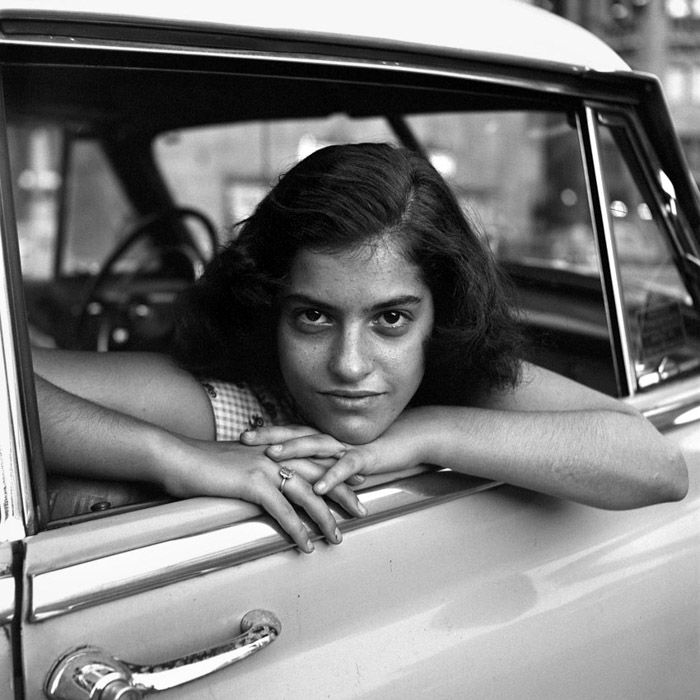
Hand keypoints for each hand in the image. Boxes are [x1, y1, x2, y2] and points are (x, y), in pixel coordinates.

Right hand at [157, 435, 365, 552]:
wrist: (179, 455)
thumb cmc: (204, 460)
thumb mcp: (238, 456)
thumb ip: (259, 464)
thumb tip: (268, 479)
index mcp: (275, 446)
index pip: (315, 457)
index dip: (338, 469)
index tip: (357, 479)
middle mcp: (276, 454)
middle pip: (321, 475)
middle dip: (344, 493)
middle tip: (362, 510)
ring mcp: (266, 467)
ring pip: (307, 495)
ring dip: (325, 518)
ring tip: (338, 536)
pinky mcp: (253, 484)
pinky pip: (283, 511)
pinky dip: (297, 530)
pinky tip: (306, 544)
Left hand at [246, 410, 430, 495]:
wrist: (409, 440)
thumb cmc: (374, 449)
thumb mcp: (342, 455)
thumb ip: (322, 461)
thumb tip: (300, 474)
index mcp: (324, 437)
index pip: (290, 431)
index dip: (266, 432)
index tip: (241, 434)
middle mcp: (331, 438)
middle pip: (295, 433)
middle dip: (269, 436)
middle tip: (243, 438)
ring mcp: (347, 446)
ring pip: (316, 446)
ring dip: (293, 450)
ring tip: (272, 456)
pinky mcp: (365, 459)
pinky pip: (345, 468)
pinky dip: (331, 477)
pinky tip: (318, 487)